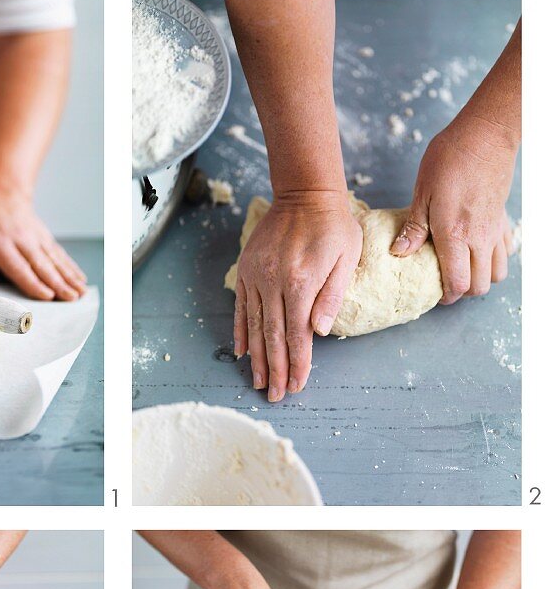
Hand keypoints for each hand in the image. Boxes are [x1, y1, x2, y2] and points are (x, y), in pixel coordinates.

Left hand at [0, 184, 86, 301]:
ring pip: (55, 260)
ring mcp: (36, 238)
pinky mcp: (45, 238)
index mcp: (0, 243)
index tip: (47, 295)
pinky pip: (60, 255)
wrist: (0, 192)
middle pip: (42, 265)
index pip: (18, 266)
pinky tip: (81, 280)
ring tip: (80, 293)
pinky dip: (72, 267)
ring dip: (69, 277)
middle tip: (70, 298)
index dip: (33, 282)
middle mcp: (21, 240)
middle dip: (58, 283)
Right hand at [233, 191, 362, 401]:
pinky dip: (242, 332)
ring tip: (258, 382)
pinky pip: (242, 308)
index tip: (297, 385)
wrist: (305, 194)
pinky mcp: (247, 271)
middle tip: (275, 395)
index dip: (298, 363)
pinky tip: (242, 353)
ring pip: (255, 326)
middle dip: (275, 369)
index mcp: (300, 283)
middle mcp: (273, 283)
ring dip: (257, 358)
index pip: (298, 334)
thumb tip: (320, 332)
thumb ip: (332, 296)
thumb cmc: (333, 226)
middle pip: (273, 337)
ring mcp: (256, 277)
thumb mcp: (346, 258)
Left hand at [390, 114, 517, 303]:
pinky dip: (494, 260)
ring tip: (462, 268)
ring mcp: (495, 229)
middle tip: (445, 281)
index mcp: (455, 234)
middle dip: (462, 291)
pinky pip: (506, 252)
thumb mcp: (422, 192)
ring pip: (496, 273)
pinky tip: (478, 251)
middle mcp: (479, 238)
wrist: (487, 134)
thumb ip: (414, 228)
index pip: (457, 283)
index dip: (446, 296)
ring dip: (480, 278)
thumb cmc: (451, 158)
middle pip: (479, 286)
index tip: (434, 292)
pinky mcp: (503, 219)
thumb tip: (399, 253)